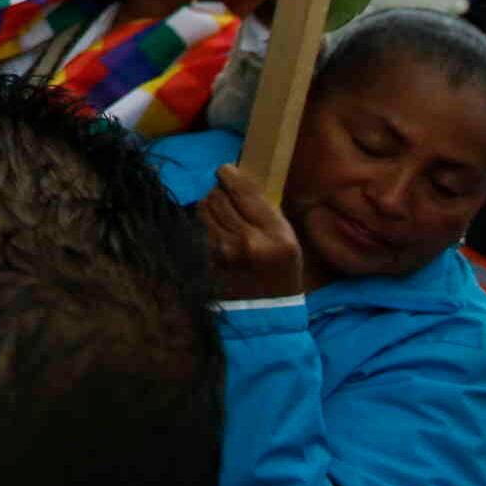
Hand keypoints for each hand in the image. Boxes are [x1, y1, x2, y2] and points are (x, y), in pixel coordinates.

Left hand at [196, 164, 304, 299]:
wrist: (266, 315)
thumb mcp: (288, 240)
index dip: (230, 175)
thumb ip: (265, 210)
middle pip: (218, 196)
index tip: (225, 170)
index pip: (244, 191)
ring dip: (208, 206)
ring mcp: (222, 253)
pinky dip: (203, 225)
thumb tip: (237, 179)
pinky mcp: (205, 262)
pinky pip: (197, 229)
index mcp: (274, 235)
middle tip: (224, 195)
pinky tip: (214, 232)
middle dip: (219, 191)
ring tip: (219, 214)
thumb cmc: (281, 273)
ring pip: (203, 209)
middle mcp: (246, 242)